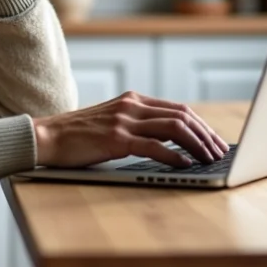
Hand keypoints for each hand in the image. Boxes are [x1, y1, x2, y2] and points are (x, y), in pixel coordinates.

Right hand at [32, 91, 229, 168]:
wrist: (46, 138)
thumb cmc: (78, 136)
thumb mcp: (112, 123)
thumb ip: (137, 125)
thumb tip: (171, 142)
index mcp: (133, 100)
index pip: (179, 109)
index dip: (202, 126)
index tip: (215, 141)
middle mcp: (131, 106)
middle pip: (182, 116)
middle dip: (206, 135)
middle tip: (220, 153)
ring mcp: (123, 121)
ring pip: (173, 128)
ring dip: (197, 145)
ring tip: (209, 160)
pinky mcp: (115, 139)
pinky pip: (153, 146)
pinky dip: (174, 156)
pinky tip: (185, 165)